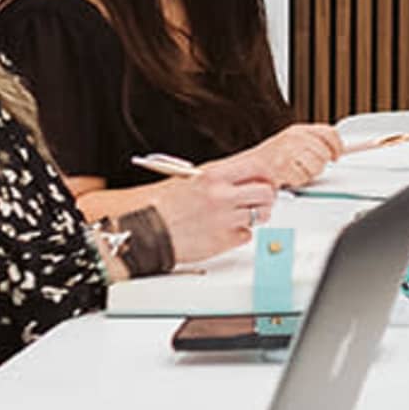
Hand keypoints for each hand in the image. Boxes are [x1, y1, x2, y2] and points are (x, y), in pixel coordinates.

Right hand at [153, 164, 275, 260]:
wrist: (142, 231)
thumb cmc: (159, 205)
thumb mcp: (188, 178)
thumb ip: (218, 177)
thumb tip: (242, 177)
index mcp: (213, 175)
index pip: (258, 168)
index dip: (265, 175)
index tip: (265, 180)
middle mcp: (222, 196)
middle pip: (266, 193)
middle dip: (265, 197)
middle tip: (257, 201)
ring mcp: (225, 220)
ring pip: (261, 215)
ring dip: (255, 216)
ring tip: (240, 216)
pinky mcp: (223, 242)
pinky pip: (247, 236)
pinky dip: (240, 234)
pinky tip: (226, 231)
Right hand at [247, 125, 340, 190]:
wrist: (250, 168)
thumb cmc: (271, 159)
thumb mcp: (294, 144)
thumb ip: (314, 144)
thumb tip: (339, 149)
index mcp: (298, 130)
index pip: (329, 133)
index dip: (337, 146)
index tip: (337, 155)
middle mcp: (294, 137)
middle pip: (325, 153)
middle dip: (318, 165)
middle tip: (304, 168)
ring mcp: (288, 150)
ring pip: (317, 166)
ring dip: (307, 174)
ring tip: (295, 172)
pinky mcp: (283, 165)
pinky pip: (303, 177)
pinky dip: (296, 181)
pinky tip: (287, 177)